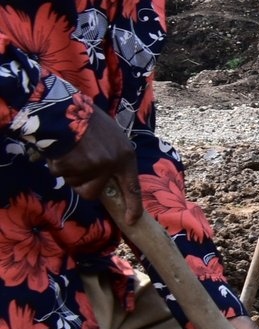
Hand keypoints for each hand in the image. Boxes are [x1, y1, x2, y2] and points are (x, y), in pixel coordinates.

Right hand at [51, 109, 141, 225]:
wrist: (67, 108)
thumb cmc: (88, 120)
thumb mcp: (112, 137)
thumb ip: (113, 158)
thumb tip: (108, 179)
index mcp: (125, 156)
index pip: (132, 187)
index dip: (133, 205)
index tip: (132, 220)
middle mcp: (113, 164)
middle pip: (93, 192)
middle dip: (81, 185)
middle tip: (76, 165)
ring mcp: (94, 166)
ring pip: (74, 183)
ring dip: (68, 171)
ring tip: (70, 150)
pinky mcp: (75, 166)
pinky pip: (60, 173)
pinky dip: (56, 163)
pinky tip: (60, 149)